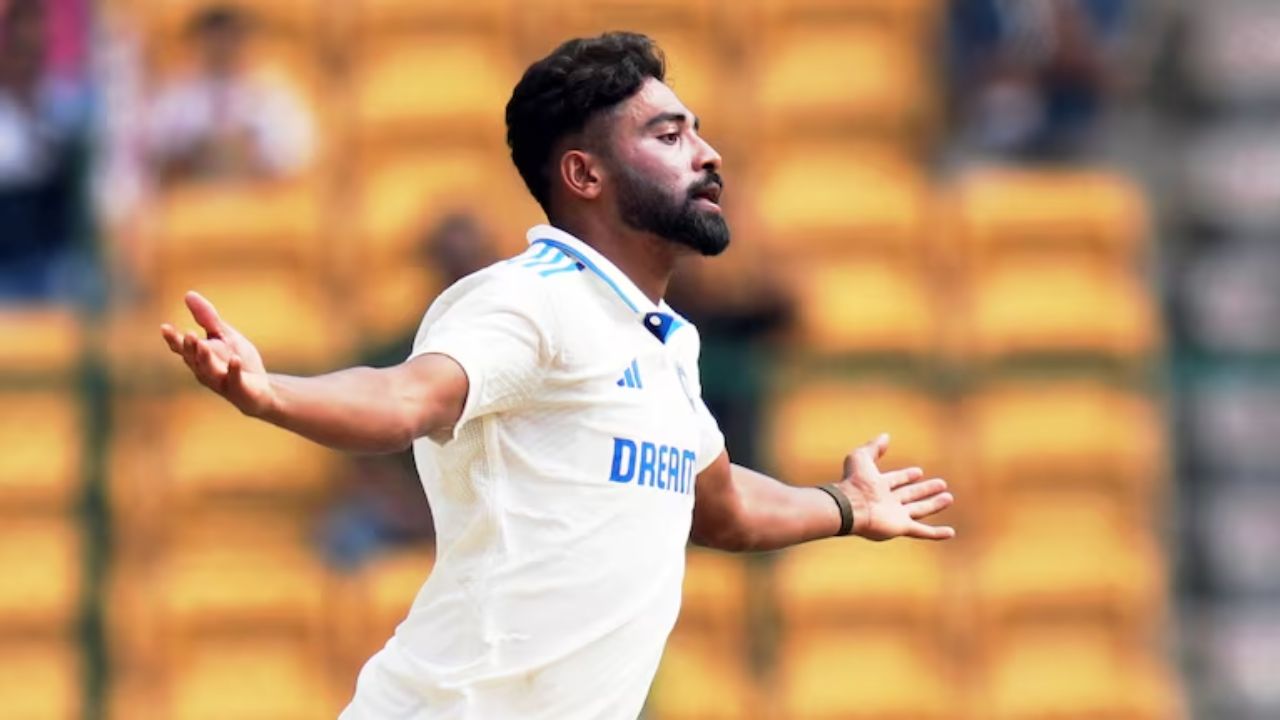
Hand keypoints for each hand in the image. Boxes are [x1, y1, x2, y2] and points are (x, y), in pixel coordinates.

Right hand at [160, 291, 275, 416]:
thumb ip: (207, 318)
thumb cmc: (238, 361)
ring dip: (205, 358)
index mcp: (199, 357)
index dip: (173, 339)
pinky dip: (234, 370)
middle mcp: (205, 371)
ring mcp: (221, 382)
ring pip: (209, 371)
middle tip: (188, 335)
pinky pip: (235, 380)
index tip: (165, 327)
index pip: (182, 348)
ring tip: (202, 344)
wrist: (261, 389)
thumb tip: (188, 294)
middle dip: (190, 348)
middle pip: (193, 359)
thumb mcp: (224, 335)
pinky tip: (235, 359)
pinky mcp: (239, 389)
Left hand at [838, 433, 954, 540]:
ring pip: (919, 510)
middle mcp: (888, 501)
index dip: (907, 475)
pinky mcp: (901, 527)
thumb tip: (885, 436)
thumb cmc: (855, 482)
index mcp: (879, 486)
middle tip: (942, 484)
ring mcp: (895, 516)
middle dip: (925, 489)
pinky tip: (950, 533)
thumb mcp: (861, 457)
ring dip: (934, 505)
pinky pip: (922, 531)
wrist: (852, 506)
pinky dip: (936, 533)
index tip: (919, 471)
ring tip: (949, 498)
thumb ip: (874, 447)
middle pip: (911, 495)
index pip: (897, 479)